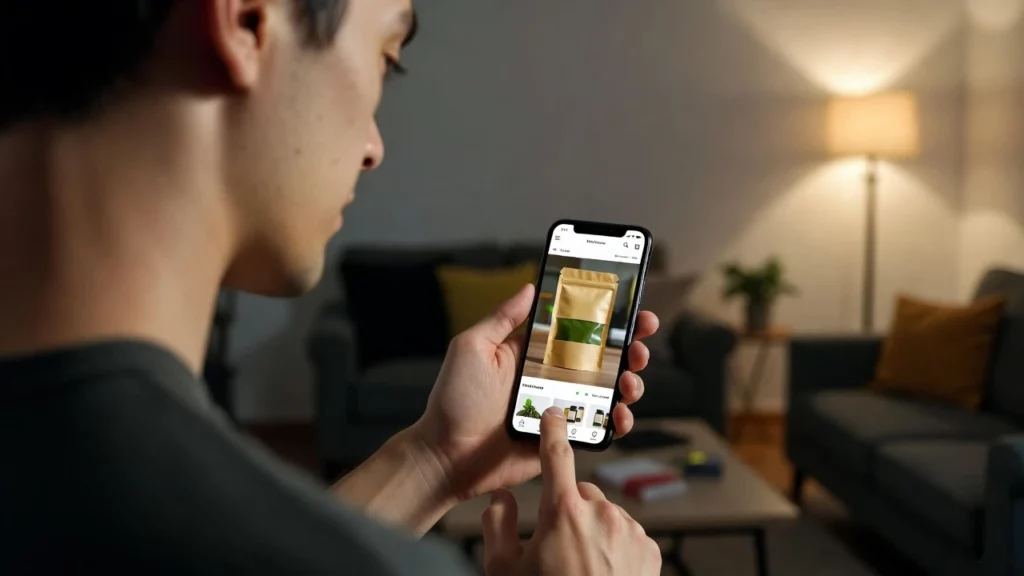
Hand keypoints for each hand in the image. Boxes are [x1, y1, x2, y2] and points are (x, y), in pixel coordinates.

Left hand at [411, 283, 659, 501]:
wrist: (448, 456)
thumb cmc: (454, 401)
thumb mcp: (472, 347)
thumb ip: (502, 318)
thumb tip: (529, 286)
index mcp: (534, 352)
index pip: (578, 327)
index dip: (609, 317)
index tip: (632, 307)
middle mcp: (552, 376)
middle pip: (604, 357)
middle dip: (631, 348)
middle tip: (639, 346)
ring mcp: (562, 406)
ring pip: (610, 391)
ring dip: (630, 383)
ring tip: (629, 382)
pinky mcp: (565, 436)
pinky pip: (599, 426)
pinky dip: (618, 420)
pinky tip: (620, 414)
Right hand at [481, 407, 661, 575]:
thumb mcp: (504, 570)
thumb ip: (498, 525)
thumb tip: (501, 498)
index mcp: (563, 511)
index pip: (556, 455)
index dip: (552, 430)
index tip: (554, 413)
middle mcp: (601, 513)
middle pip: (580, 493)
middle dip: (568, 510)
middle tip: (556, 546)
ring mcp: (629, 531)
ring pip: (605, 515)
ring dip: (594, 530)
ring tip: (581, 567)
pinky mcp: (650, 550)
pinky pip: (628, 535)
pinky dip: (617, 547)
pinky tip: (603, 572)